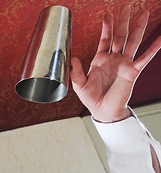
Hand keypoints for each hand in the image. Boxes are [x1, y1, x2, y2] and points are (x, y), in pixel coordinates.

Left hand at [70, 4, 160, 122]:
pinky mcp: (132, 71)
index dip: (106, 26)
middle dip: (123, 20)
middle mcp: (114, 59)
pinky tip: (160, 39)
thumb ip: (76, 71)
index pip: (105, 39)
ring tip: (144, 13)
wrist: (102, 111)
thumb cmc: (91, 99)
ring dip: (138, 27)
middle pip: (120, 35)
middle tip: (126, 5)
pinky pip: (144, 58)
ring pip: (133, 41)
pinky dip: (153, 48)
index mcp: (100, 60)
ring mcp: (124, 64)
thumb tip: (72, 58)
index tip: (107, 13)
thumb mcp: (79, 85)